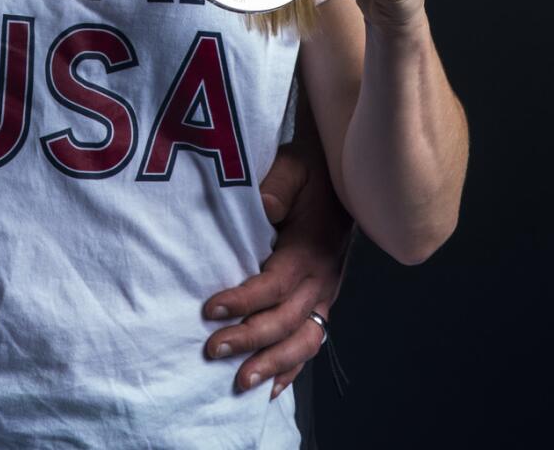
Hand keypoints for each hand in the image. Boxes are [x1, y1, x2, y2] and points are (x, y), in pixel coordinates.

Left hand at [203, 140, 350, 398]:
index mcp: (311, 250)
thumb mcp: (293, 166)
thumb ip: (277, 186)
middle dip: (250, 340)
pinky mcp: (323, 300)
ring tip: (241, 382)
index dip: (244, 301)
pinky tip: (272, 386)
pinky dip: (293, 367)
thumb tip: (263, 207)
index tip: (210, 309)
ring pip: (303, 340)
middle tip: (213, 350)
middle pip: (286, 320)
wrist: (343, 174)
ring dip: (273, 363)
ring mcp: (325, 293)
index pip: (275, 285)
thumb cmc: (310, 171)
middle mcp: (322, 279)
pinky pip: (313, 341)